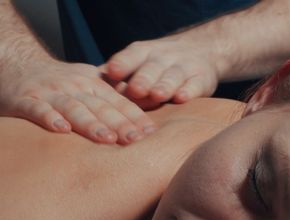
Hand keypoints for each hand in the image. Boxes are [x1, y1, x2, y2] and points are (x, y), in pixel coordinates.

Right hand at [0, 60, 155, 144]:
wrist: (16, 63)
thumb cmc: (59, 83)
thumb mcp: (86, 83)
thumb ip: (110, 99)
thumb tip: (143, 121)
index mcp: (91, 84)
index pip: (117, 102)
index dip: (134, 117)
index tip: (150, 133)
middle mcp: (73, 87)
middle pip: (99, 106)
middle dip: (119, 123)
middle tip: (135, 140)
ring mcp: (49, 93)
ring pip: (73, 108)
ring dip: (91, 123)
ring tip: (106, 138)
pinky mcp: (24, 100)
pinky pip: (38, 110)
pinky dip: (50, 118)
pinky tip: (61, 130)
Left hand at [103, 36, 219, 103]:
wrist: (204, 50)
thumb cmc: (158, 65)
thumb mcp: (139, 62)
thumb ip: (117, 75)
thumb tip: (85, 88)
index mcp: (143, 53)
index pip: (131, 55)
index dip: (122, 63)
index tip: (112, 71)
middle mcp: (163, 58)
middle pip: (152, 68)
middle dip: (143, 78)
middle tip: (135, 90)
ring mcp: (184, 68)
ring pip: (173, 76)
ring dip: (164, 85)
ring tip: (157, 95)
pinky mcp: (202, 80)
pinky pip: (195, 85)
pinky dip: (189, 91)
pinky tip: (182, 98)